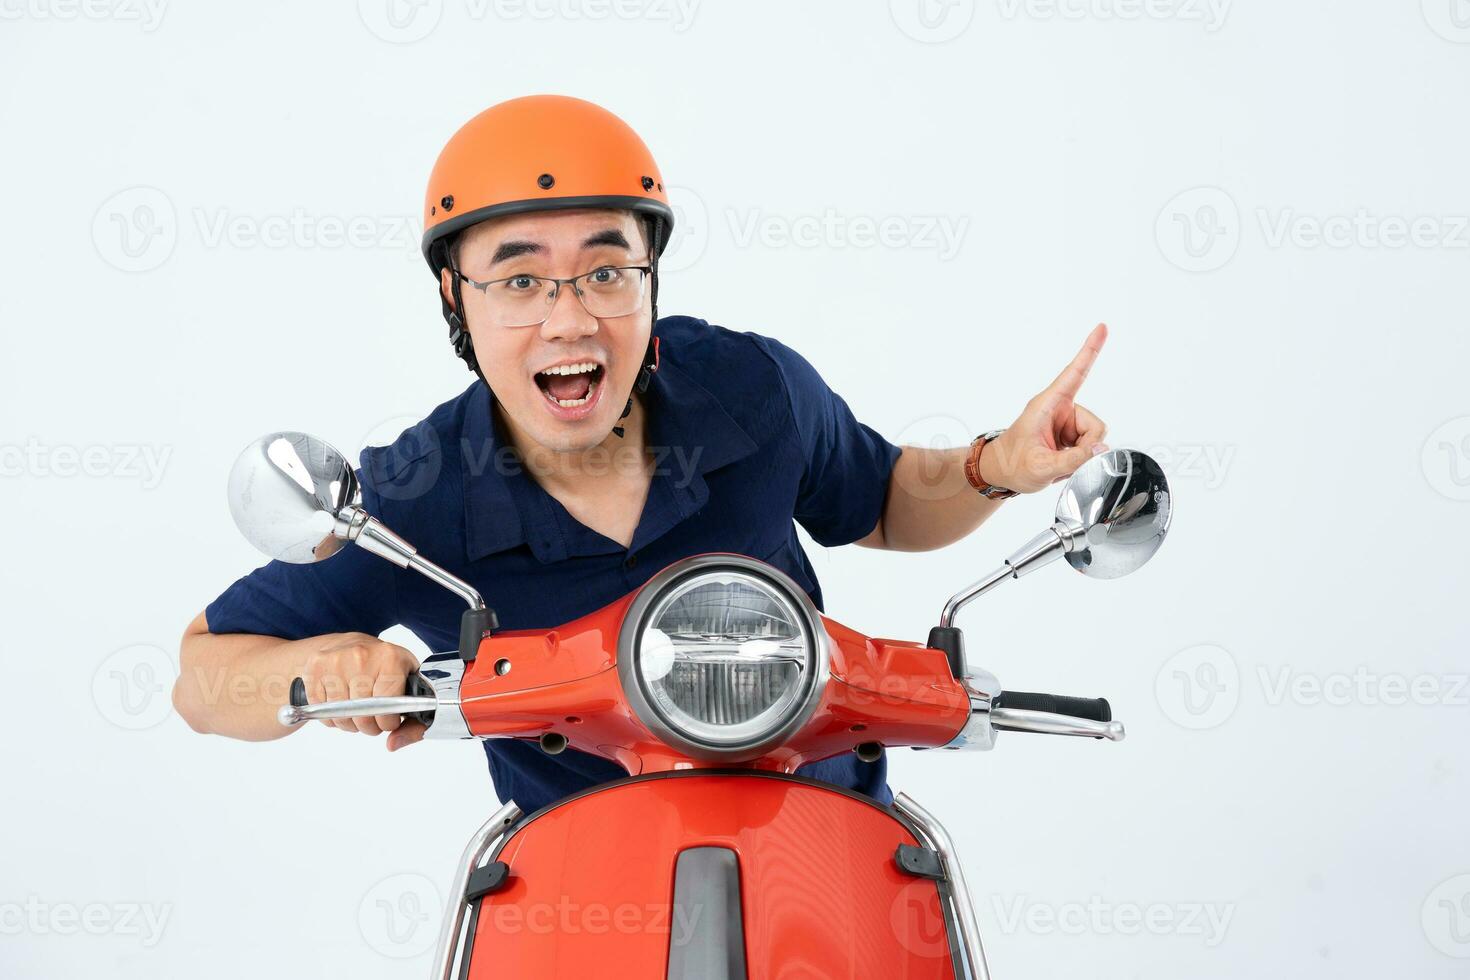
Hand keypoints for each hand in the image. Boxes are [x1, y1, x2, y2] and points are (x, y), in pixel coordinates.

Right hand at [299, 633, 422, 739]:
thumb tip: (393, 744)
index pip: (387, 704)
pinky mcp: (315, 667)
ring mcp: (335, 660)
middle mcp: (362, 655)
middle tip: (371, 720)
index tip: (388, 721)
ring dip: (348, 723)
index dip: (387, 721)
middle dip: (368, 726)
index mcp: (390, 657)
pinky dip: (329, 716)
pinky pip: (319, 709)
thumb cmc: (382, 665)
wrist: (350, 644)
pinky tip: (339, 703)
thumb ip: (412, 719)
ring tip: (356, 711)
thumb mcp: (406, 682)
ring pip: (339, 715)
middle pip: (362, 713)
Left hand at [979, 323, 1109, 493]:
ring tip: (1058, 460)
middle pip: (1095, 425)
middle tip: (1063, 460)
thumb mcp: (1042, 467)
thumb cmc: (1012, 464)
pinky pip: (1089, 444)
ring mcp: (1065, 421)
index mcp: (1047, 405)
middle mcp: (1059, 408)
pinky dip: (1079, 456)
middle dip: (1087, 447)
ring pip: (1094, 437)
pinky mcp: (1068, 432)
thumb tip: (1101, 449)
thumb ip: (1074, 459)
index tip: (1102, 328)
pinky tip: (1061, 459)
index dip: (1090, 351)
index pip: (1074, 374)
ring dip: (1082, 453)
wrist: (1000, 472)